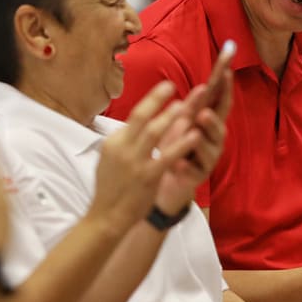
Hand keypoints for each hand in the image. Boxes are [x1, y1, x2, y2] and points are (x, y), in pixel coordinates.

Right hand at [89, 81, 201, 230]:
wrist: (106, 217)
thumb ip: (122, 141)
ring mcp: (135, 162)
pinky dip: (181, 144)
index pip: (134, 116)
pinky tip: (194, 135)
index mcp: (113, 142)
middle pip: (141, 117)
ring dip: (171, 117)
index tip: (164, 89)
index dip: (151, 101)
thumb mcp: (108, 159)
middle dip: (157, 98)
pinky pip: (168, 156)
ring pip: (155, 133)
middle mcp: (123, 148)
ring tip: (186, 105)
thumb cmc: (110, 188)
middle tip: (172, 84)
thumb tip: (134, 125)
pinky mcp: (148, 176)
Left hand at [153, 70, 231, 212]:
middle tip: (204, 113)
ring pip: (209, 152)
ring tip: (195, 136)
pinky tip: (178, 164)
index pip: (220, 100)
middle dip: (213, 121)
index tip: (227, 69)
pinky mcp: (196, 177)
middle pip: (219, 128)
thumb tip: (203, 86)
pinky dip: (186, 167)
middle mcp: (213, 139)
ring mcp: (207, 159)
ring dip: (202, 143)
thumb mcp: (184, 120)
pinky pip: (193, 172)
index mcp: (210, 121)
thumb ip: (194, 104)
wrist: (167, 176)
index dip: (225, 86)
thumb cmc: (178, 142)